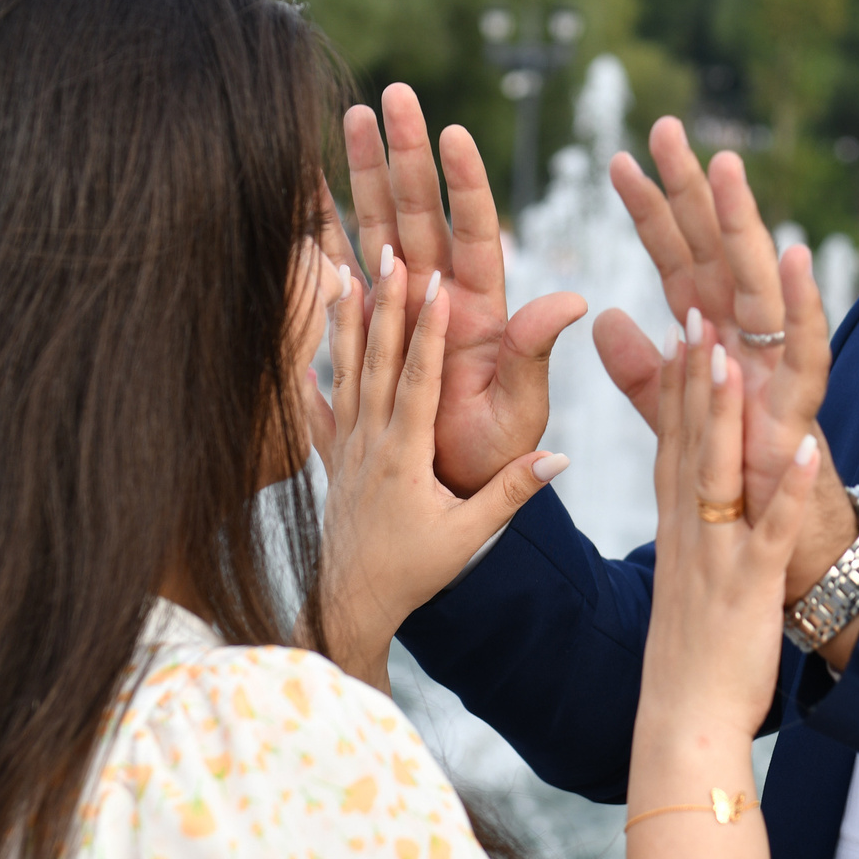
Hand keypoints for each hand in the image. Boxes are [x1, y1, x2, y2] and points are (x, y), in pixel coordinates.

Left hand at [311, 247, 568, 691]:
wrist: (351, 604)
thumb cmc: (415, 572)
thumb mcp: (470, 535)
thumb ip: (512, 492)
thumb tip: (561, 456)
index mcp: (404, 455)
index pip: (417, 379)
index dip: (427, 329)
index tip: (434, 282)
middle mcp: (368, 442)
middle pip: (376, 360)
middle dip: (384, 303)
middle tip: (389, 254)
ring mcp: (343, 448)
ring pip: (342, 371)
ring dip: (344, 321)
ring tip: (342, 272)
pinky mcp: (329, 459)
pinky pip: (316, 407)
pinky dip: (307, 374)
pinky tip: (297, 344)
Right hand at [341, 85, 587, 495]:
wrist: (448, 490)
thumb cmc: (493, 456)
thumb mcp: (519, 409)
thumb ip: (534, 354)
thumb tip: (572, 300)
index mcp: (484, 309)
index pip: (477, 231)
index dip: (467, 183)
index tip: (454, 133)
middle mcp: (441, 294)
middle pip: (423, 210)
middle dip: (408, 151)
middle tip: (394, 94)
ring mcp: (402, 304)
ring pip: (381, 223)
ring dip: (366, 170)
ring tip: (351, 113)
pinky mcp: (368, 323)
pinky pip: (340, 267)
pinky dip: (322, 227)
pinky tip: (304, 183)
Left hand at [594, 119, 857, 593]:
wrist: (779, 554)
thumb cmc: (735, 484)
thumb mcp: (678, 421)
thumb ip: (643, 373)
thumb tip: (606, 319)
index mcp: (712, 340)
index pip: (675, 261)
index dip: (649, 213)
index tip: (618, 161)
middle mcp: (747, 343)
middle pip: (715, 255)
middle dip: (693, 193)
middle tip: (666, 130)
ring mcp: (777, 369)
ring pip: (759, 285)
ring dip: (744, 227)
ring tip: (726, 170)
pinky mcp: (802, 409)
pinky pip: (806, 350)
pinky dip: (805, 305)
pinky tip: (797, 256)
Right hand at [637, 330, 818, 738]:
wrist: (682, 721)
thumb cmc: (688, 658)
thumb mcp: (679, 582)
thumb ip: (687, 535)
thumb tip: (691, 505)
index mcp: (677, 530)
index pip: (673, 442)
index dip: (679, 383)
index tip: (685, 327)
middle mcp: (689, 532)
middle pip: (690, 441)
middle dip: (695, 375)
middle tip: (700, 311)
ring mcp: (717, 556)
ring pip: (719, 473)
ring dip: (725, 414)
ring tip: (733, 357)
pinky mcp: (749, 587)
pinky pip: (771, 530)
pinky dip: (790, 490)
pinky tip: (806, 449)